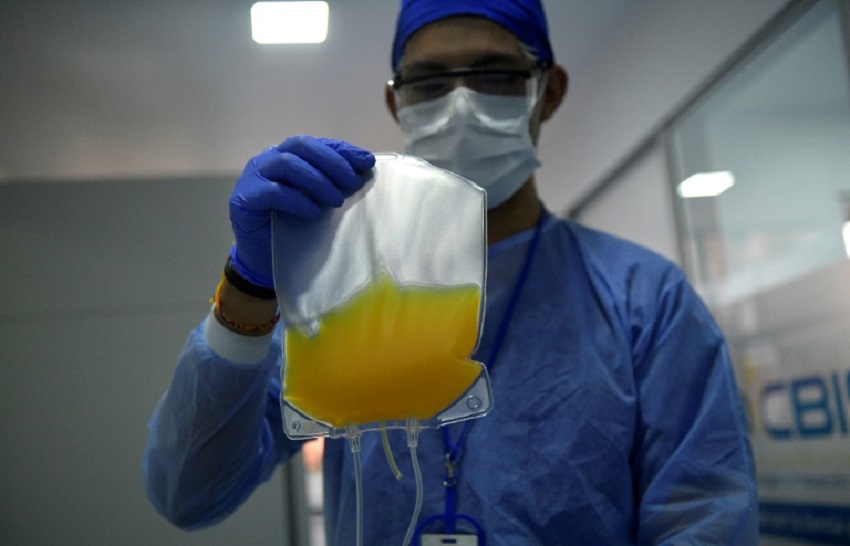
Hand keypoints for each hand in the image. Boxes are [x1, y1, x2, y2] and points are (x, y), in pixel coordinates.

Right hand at [228, 135, 374, 287]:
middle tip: (353, 183)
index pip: (317, 144)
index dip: (342, 150)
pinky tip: (314, 212)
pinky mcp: (243, 199)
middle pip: (301, 146)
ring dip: (317, 180)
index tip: (367, 162)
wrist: (264, 260)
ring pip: (287, 163)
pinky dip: (297, 200)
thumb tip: (365, 169)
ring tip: (337, 200)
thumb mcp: (319, 202)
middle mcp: (268, 160)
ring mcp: (253, 177)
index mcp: (287, 156)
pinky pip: (272, 191)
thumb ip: (335, 183)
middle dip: (332, 162)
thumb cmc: (294, 228)